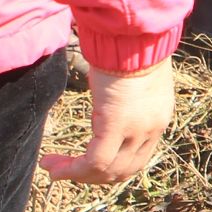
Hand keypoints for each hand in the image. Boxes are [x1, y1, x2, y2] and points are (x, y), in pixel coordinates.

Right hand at [42, 58, 174, 184]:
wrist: (134, 35)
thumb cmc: (129, 48)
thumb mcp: (133, 80)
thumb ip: (126, 101)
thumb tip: (108, 104)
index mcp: (158, 119)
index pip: (137, 158)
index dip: (111, 168)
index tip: (85, 165)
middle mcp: (152, 129)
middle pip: (123, 170)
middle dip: (92, 176)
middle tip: (65, 171)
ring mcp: (137, 130)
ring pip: (107, 169)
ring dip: (77, 174)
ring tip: (53, 169)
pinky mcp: (117, 125)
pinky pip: (94, 161)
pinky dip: (73, 169)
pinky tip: (54, 166)